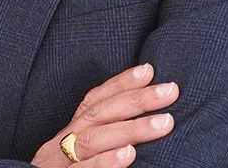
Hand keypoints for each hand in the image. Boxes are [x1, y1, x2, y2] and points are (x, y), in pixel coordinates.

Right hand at [32, 63, 178, 167]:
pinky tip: (128, 155)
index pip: (93, 102)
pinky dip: (105, 162)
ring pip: (92, 140)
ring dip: (130, 129)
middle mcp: (59, 145)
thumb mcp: (77, 160)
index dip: (120, 83)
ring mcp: (57, 165)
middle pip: (98, 115)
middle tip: (170, 90)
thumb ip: (100, 142)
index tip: (149, 70)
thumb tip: (139, 127)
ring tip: (163, 123)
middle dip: (135, 99)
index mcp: (66, 136)